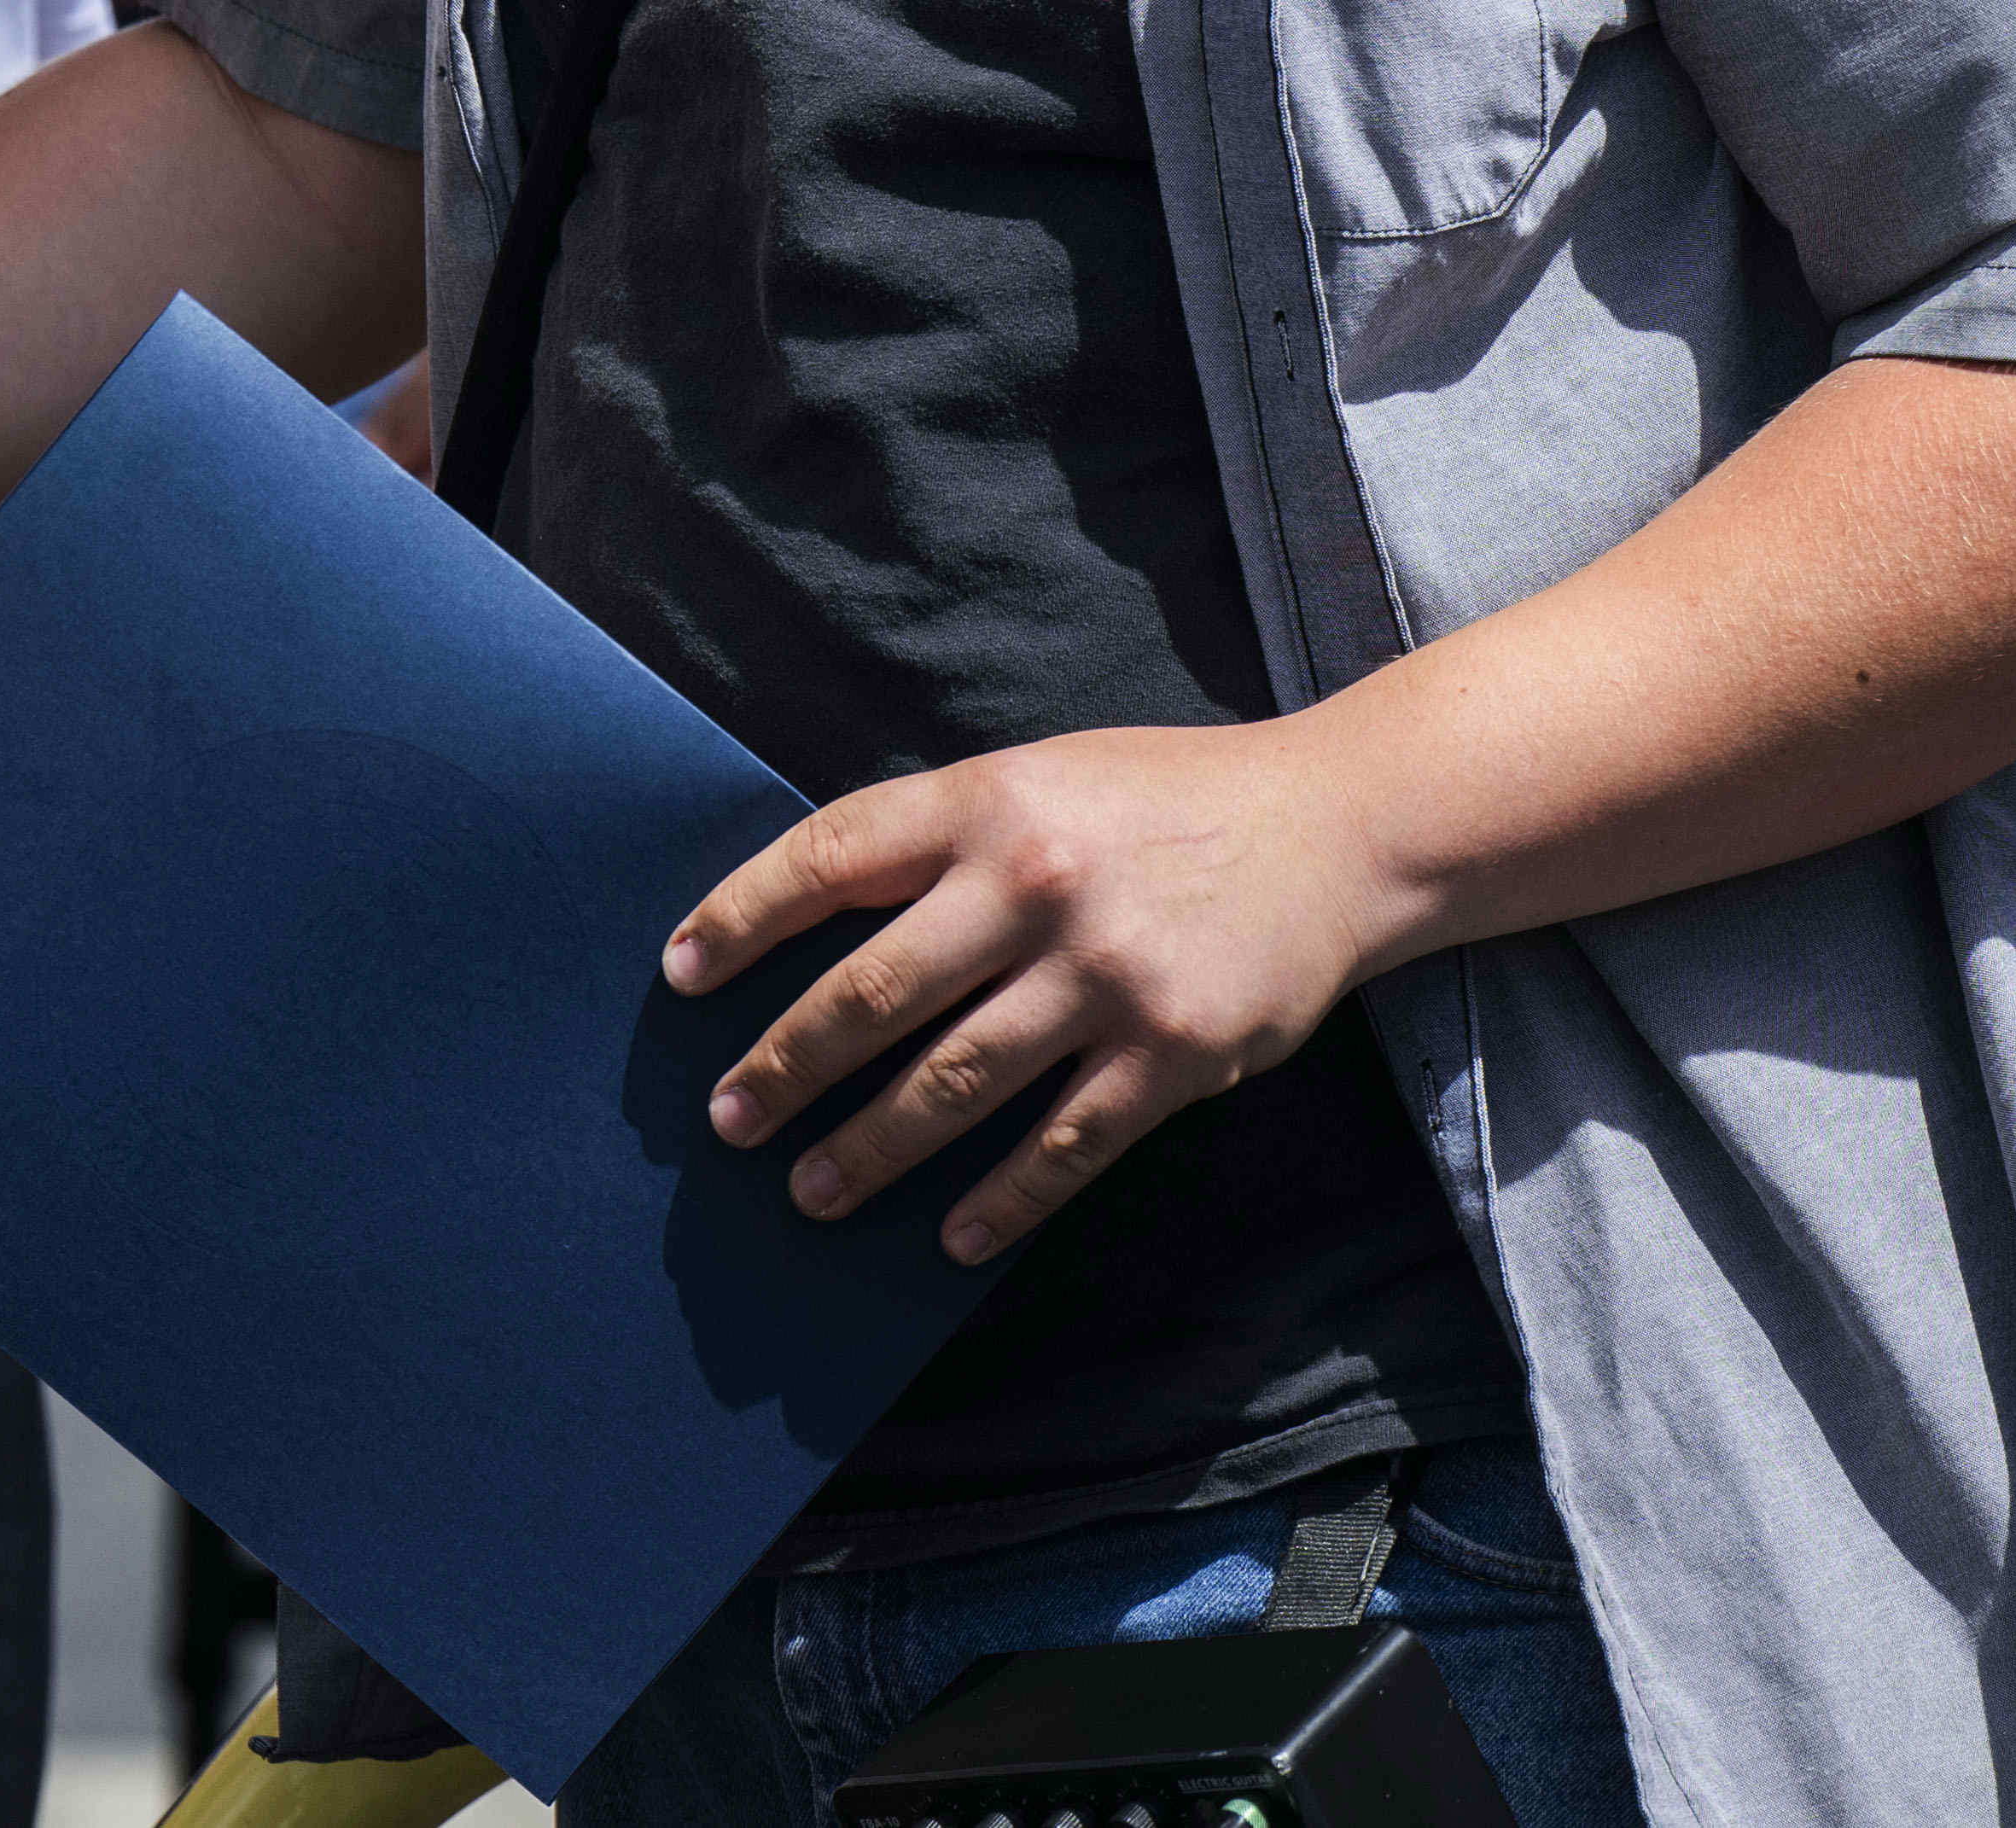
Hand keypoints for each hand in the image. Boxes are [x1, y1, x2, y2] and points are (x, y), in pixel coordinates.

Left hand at [664, 716, 1420, 1265]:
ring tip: (809, 1191)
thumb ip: (939, 840)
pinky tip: (951, 1235)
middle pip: (874, 990)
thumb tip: (815, 922)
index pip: (830, 857)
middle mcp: (1036, 886)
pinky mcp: (1174, 1054)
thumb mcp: (1038, 779)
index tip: (678, 975)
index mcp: (989, 803)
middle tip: (727, 1118)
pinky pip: (1064, 1144)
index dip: (742, 917)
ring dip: (870, 1147)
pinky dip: (1002, 1200)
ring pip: (954, 1082)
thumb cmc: (1161, 803)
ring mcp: (1106, 976)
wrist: (1337, 828)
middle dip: (787, 1063)